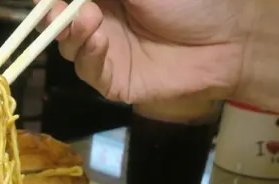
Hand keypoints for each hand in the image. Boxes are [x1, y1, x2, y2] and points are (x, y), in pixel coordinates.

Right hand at [43, 0, 256, 105]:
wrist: (227, 41)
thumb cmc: (191, 3)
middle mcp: (99, 23)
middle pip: (59, 21)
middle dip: (52, 14)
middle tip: (53, 8)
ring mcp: (104, 54)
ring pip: (69, 46)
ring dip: (70, 32)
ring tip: (87, 19)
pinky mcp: (113, 81)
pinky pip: (89, 71)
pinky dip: (89, 56)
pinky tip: (99, 41)